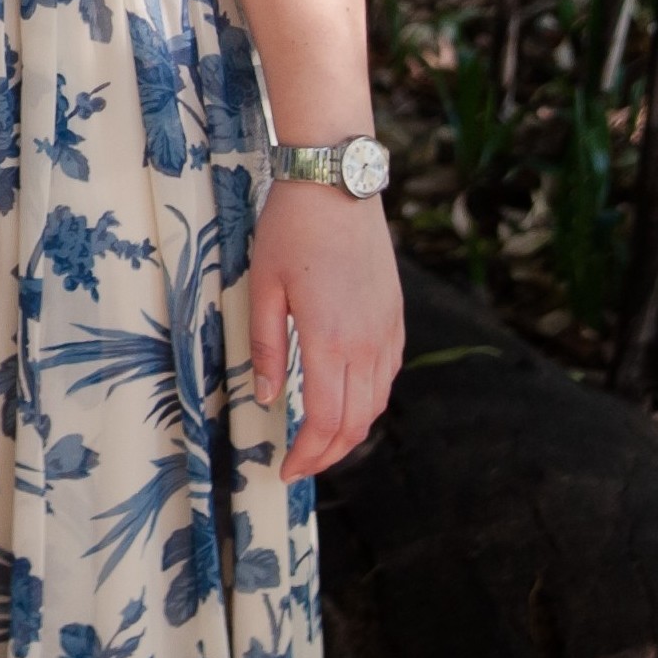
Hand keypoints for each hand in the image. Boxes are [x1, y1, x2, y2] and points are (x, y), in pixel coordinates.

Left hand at [250, 178, 402, 478]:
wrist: (337, 187)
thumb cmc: (291, 231)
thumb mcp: (262, 287)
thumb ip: (265, 345)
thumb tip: (266, 396)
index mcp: (330, 341)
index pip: (325, 420)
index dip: (307, 454)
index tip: (285, 470)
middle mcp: (367, 345)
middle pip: (356, 422)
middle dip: (328, 453)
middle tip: (299, 465)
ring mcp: (387, 332)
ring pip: (376, 403)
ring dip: (351, 430)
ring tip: (319, 440)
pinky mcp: (395, 318)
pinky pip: (387, 375)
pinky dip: (368, 401)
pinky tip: (347, 400)